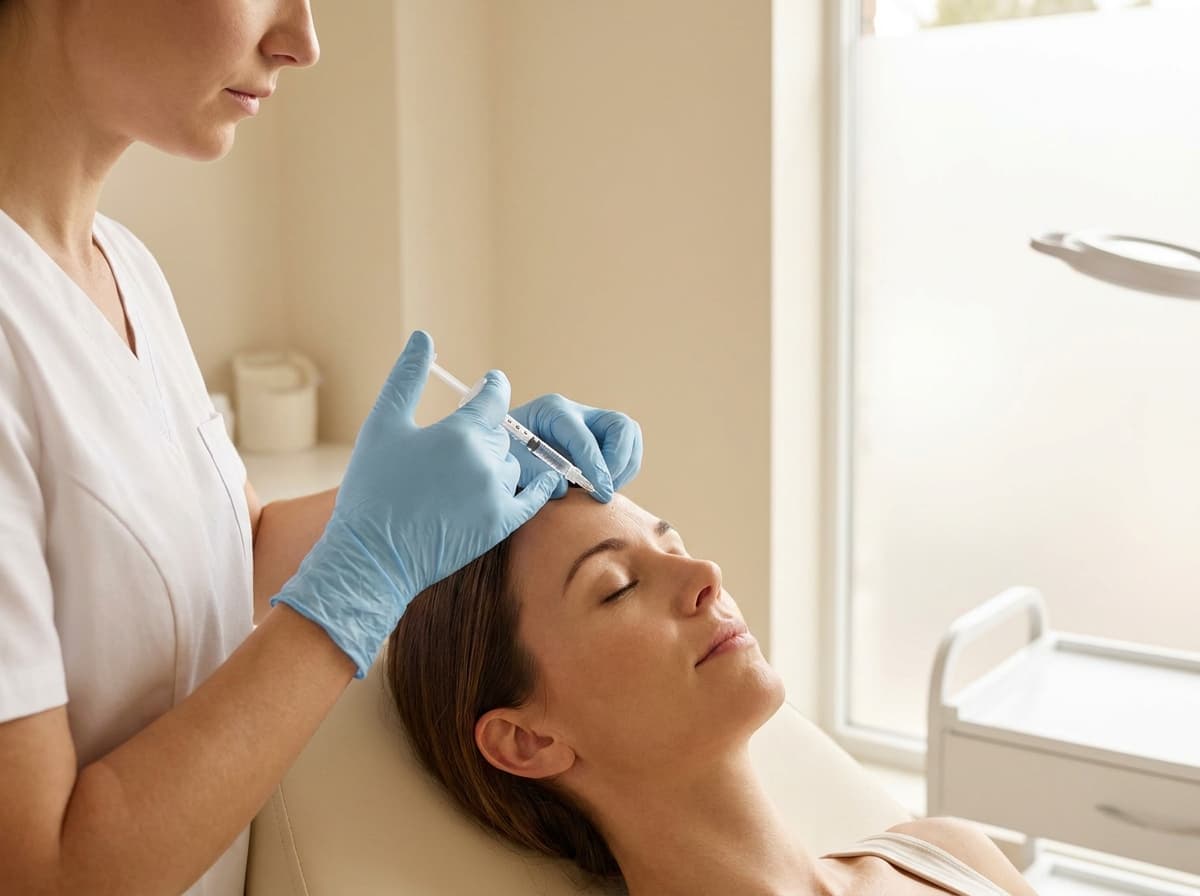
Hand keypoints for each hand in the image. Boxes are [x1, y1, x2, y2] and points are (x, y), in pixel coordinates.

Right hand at [271, 331, 559, 677]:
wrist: (371, 555)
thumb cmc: (370, 488)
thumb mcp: (382, 426)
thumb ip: (406, 378)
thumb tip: (424, 336)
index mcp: (459, 431)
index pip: (492, 397)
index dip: (492, 388)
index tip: (491, 384)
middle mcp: (484, 460)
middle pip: (499, 433)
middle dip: (484, 433)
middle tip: (461, 442)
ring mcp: (495, 494)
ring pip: (511, 465)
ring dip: (495, 464)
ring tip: (464, 477)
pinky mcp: (500, 525)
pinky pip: (533, 498)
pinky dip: (538, 487)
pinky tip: (544, 480)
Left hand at [510, 394, 643, 502]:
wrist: (500, 451)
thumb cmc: (503, 454)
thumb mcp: (510, 461)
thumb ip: (534, 472)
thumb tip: (563, 486)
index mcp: (553, 410)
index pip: (585, 437)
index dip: (596, 466)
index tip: (600, 493)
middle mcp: (577, 412)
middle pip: (620, 425)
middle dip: (618, 460)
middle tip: (605, 488)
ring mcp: (591, 423)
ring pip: (629, 435)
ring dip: (625, 465)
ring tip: (605, 489)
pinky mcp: (599, 438)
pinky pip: (627, 449)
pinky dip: (624, 469)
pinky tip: (603, 485)